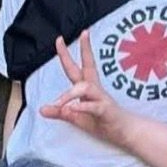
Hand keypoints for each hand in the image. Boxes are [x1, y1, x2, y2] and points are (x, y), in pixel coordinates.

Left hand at [40, 31, 132, 146]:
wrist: (125, 132)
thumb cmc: (103, 122)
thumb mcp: (77, 118)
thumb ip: (60, 113)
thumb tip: (42, 109)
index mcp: (87, 89)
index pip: (76, 68)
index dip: (66, 54)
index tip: (60, 39)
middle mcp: (95, 89)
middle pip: (89, 66)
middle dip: (85, 50)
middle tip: (82, 34)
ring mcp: (101, 99)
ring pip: (86, 88)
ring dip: (70, 94)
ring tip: (59, 103)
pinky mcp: (106, 111)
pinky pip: (93, 106)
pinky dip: (82, 107)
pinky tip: (72, 109)